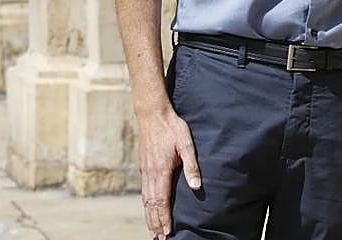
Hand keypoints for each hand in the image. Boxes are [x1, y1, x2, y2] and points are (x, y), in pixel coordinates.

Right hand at [137, 107, 200, 237]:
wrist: (152, 113)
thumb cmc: (172, 127)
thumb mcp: (186, 143)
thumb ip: (191, 165)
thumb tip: (197, 186)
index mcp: (161, 170)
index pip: (162, 201)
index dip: (164, 218)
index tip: (167, 232)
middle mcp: (150, 174)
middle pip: (151, 205)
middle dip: (156, 222)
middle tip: (160, 238)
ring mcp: (145, 171)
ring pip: (146, 199)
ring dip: (149, 216)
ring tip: (153, 230)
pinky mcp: (144, 167)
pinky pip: (144, 191)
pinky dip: (146, 205)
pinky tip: (149, 209)